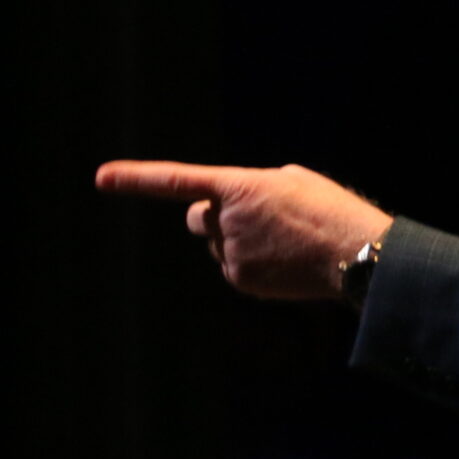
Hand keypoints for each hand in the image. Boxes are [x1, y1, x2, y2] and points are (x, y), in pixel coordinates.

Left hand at [95, 159, 392, 300]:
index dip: (136, 179)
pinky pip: (234, 267)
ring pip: (219, 245)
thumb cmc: (331, 210)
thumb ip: (252, 187)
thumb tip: (235, 206)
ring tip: (285, 242)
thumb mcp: (292, 181)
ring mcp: (231, 254)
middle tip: (251, 219)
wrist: (355, 253)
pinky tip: (285, 260)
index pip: (177, 181)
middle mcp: (226, 221)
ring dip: (240, 241)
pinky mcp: (241, 279)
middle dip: (212, 217)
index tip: (102, 178)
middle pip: (197, 218)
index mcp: (239, 187)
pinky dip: (253, 263)